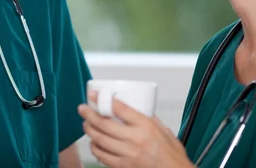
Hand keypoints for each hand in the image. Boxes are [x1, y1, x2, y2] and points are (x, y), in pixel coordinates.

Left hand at [77, 92, 193, 167]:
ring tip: (86, 124)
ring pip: (100, 140)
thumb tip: (138, 109)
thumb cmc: (173, 156)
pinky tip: (94, 144)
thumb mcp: (165, 131)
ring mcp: (128, 154)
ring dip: (89, 131)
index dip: (103, 100)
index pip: (120, 108)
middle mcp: (135, 139)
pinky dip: (95, 149)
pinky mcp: (124, 167)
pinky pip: (103, 157)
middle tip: (83, 109)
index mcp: (146, 126)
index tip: (94, 95)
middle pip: (104, 124)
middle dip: (89, 114)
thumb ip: (150, 120)